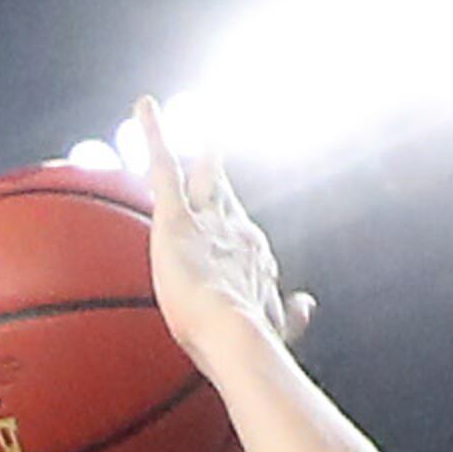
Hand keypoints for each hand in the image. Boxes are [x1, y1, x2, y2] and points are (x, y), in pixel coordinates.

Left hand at [136, 99, 302, 360]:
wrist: (238, 337)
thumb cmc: (253, 345)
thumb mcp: (274, 330)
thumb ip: (289, 317)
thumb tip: (307, 304)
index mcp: (251, 260)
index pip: (240, 237)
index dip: (234, 229)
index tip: (232, 225)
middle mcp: (235, 231)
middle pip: (224, 193)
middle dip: (216, 170)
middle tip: (212, 144)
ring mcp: (207, 220)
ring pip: (199, 171)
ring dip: (192, 144)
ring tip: (184, 118)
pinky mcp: (177, 218)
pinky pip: (163, 167)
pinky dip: (154, 135)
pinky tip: (144, 107)